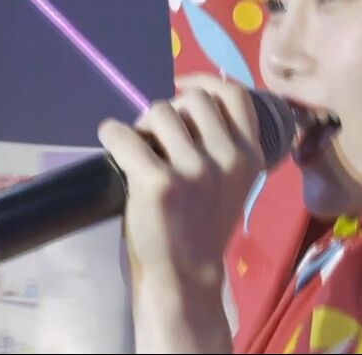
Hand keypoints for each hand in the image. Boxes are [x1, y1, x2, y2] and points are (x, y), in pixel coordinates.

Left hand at [98, 74, 264, 287]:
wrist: (184, 279)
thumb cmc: (202, 229)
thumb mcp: (230, 184)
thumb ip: (221, 145)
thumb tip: (186, 100)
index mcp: (249, 157)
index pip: (233, 95)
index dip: (203, 82)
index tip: (182, 88)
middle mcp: (227, 159)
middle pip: (192, 99)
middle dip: (168, 110)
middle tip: (155, 135)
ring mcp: (193, 170)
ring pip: (158, 111)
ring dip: (142, 124)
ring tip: (138, 148)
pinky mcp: (158, 182)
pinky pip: (124, 134)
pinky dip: (112, 133)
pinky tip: (112, 143)